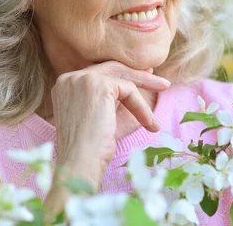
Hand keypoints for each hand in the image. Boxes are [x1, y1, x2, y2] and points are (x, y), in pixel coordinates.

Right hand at [49, 60, 170, 190]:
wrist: (81, 163)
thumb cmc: (93, 149)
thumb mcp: (103, 117)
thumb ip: (114, 100)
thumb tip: (136, 85)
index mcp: (67, 86)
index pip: (100, 73)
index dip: (124, 74)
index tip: (144, 76)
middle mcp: (71, 79)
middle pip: (111, 68)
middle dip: (138, 73)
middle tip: (160, 79)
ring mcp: (82, 80)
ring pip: (122, 76)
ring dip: (146, 84)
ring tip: (165, 89)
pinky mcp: (98, 86)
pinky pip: (129, 90)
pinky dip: (141, 106)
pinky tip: (149, 122)